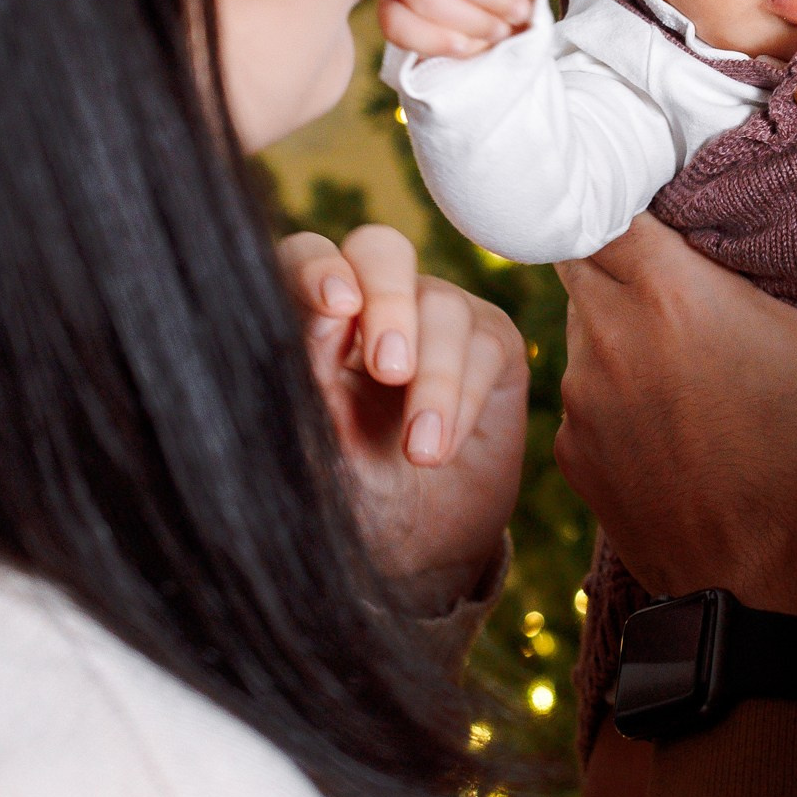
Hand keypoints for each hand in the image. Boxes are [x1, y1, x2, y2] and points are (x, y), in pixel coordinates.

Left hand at [279, 225, 527, 615]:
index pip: (307, 257)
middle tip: (389, 369)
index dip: (318, 268)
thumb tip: (325, 314)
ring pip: (441, 305)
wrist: (417, 547)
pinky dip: (463, 399)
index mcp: (313, 316)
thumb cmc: (352, 491)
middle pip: (381, 249)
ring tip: (421, 452)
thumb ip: (313, 379)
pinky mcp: (489, 343)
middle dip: (388, 301)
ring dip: (433, 380)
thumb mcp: (320, 448)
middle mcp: (373, 301)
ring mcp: (435, 315)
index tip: (334, 307)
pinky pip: (484, 345)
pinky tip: (441, 448)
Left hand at [552, 151, 796, 635]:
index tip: (663, 167)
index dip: (619, 168)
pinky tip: (682, 396)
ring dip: (624, 309)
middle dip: (628, 234)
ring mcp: (583, 405)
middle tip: (693, 232)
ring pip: (583, 318)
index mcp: (665, 296)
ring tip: (693, 315)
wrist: (770, 615)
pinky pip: (587, 388)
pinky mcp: (578, 458)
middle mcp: (604, 341)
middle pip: (583, 250)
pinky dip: (621, 378)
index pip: (597, 194)